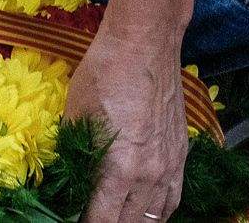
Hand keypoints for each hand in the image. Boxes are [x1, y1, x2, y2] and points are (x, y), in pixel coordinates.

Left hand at [65, 20, 189, 222]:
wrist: (144, 44)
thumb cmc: (104, 74)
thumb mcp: (75, 116)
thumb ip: (74, 155)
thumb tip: (68, 179)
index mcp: (118, 169)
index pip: (101, 220)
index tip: (73, 219)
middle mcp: (148, 175)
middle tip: (92, 215)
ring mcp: (169, 166)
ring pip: (154, 217)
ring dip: (133, 222)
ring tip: (117, 218)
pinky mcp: (181, 154)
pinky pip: (173, 199)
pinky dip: (159, 212)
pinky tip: (147, 212)